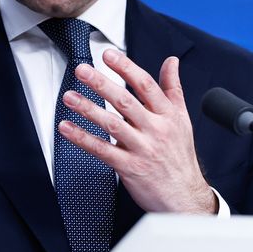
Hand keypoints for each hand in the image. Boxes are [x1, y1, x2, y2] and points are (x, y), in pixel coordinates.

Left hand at [58, 49, 217, 213]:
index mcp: (168, 115)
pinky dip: (83, 139)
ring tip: (69, 96)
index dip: (126, 67)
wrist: (185, 197)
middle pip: (126, 102)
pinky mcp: (129, 168)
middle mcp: (155, 129)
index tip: (108, 55)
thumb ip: (173, 88)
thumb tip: (171, 62)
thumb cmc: (180, 156)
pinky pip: (102, 150)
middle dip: (102, 83)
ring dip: (88, 109)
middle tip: (82, 70)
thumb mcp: (182, 119)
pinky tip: (67, 128)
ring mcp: (142, 149)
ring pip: (112, 124)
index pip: (145, 85)